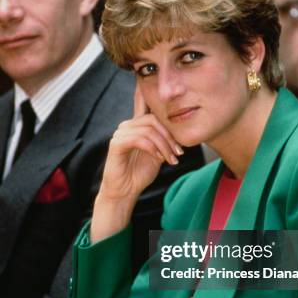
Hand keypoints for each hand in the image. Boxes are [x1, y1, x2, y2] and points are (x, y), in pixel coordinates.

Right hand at [99, 87, 182, 201]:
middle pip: (153, 119)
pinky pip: (139, 139)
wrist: (125, 192)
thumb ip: (164, 140)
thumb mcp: (158, 153)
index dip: (164, 110)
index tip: (179, 130)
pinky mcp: (116, 144)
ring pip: (148, 130)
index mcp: (136, 125)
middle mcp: (127, 126)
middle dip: (170, 136)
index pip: (147, 105)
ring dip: (164, 145)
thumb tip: (181, 131)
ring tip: (171, 159)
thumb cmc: (140, 173)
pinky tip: (159, 158)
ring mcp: (120, 133)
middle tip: (179, 152)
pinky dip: (153, 148)